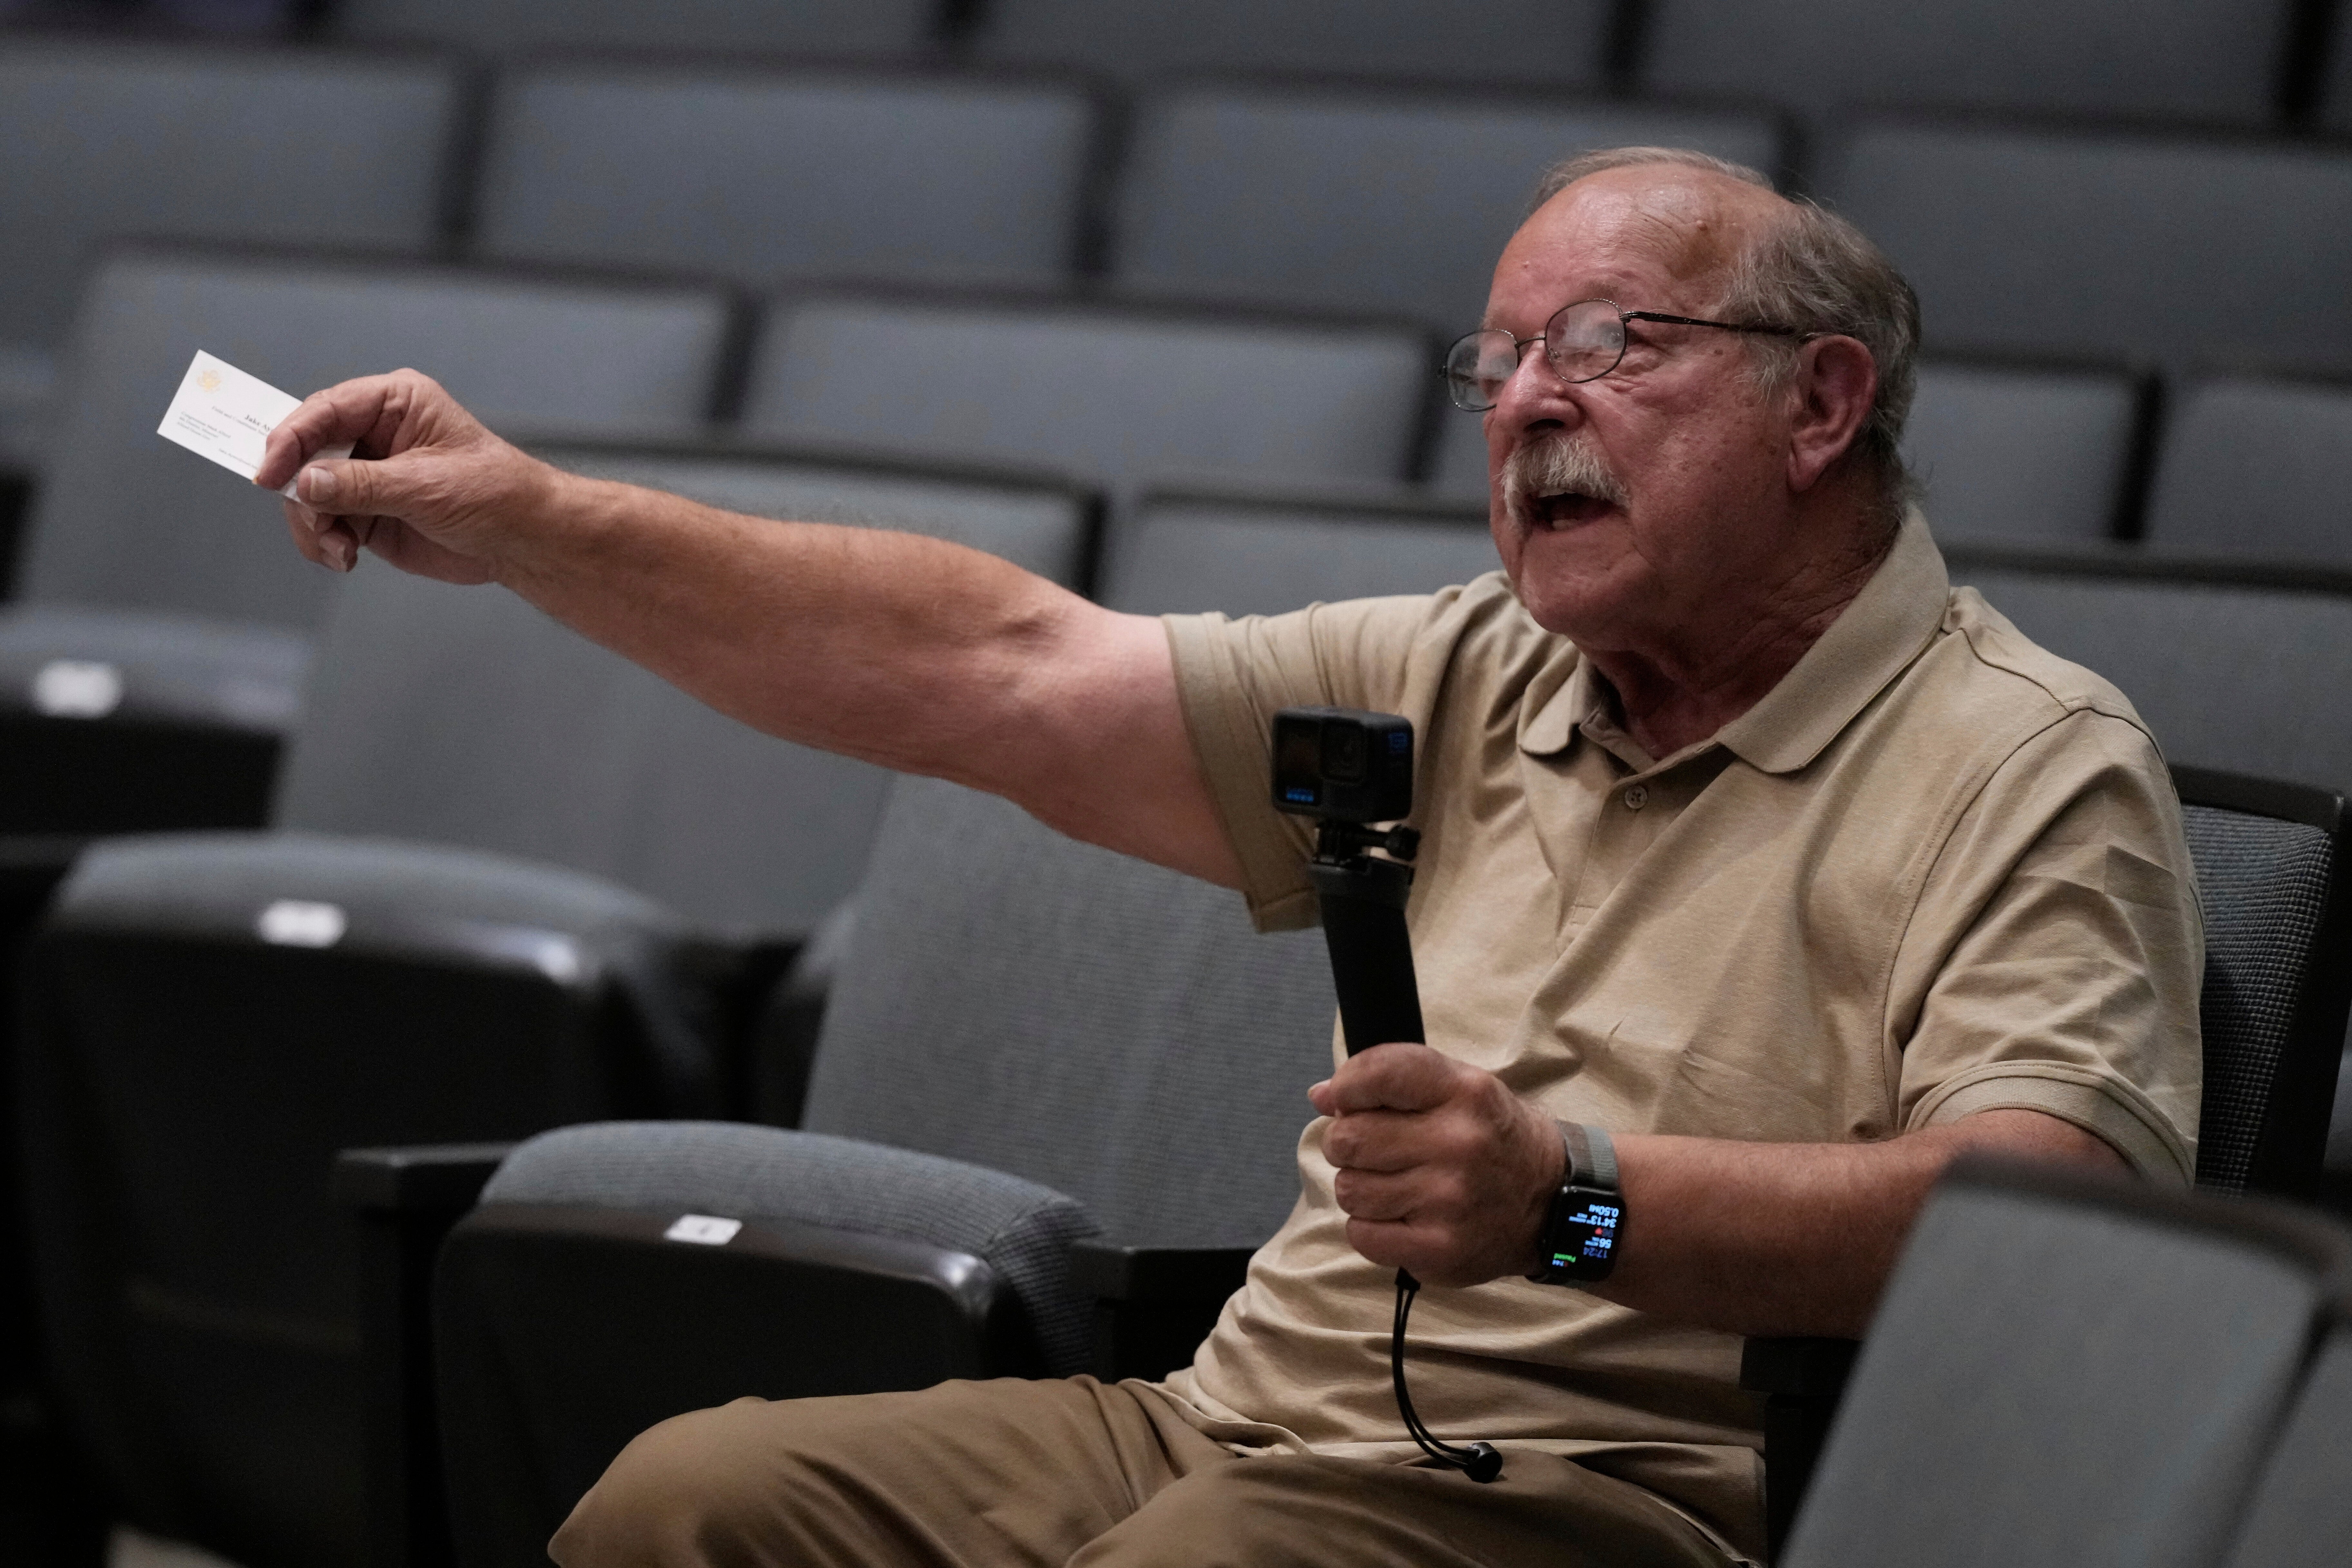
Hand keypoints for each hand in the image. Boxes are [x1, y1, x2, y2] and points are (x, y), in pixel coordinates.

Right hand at [255, 369, 556, 583]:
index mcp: (393, 403)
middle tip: (314, 521)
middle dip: (300, 490)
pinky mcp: (365, 511)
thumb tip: (306, 483)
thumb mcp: (425, 485)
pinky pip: (322, 523)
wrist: (523, 540)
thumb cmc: (492, 494)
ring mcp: (365, 473)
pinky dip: (324, 542)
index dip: (289, 439)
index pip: (323, 410)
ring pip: (306, 492)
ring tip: (340, 549)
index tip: (268, 473)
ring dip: (312, 525)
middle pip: (305, 452)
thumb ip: (361, 484)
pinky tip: (346, 558)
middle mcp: (373, 432)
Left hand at [1307, 1043, 1563, 1287]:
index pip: (1378, 1073)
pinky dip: (1369, 1227)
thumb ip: (1391, 1080)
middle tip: (1374, 1149)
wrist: (1550, 1202)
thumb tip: (1321, 1095)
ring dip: (1360, 1186)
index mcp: (1465, 1092)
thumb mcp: (1460, 1088)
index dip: (1346, 1085)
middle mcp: (1459, 1144)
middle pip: (1349, 1138)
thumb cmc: (1491, 1138)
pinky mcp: (1440, 1250)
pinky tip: (1399, 1217)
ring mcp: (1449, 1201)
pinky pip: (1361, 1234)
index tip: (1345, 1099)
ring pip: (1349, 1189)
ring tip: (1394, 1185)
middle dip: (1348, 1143)